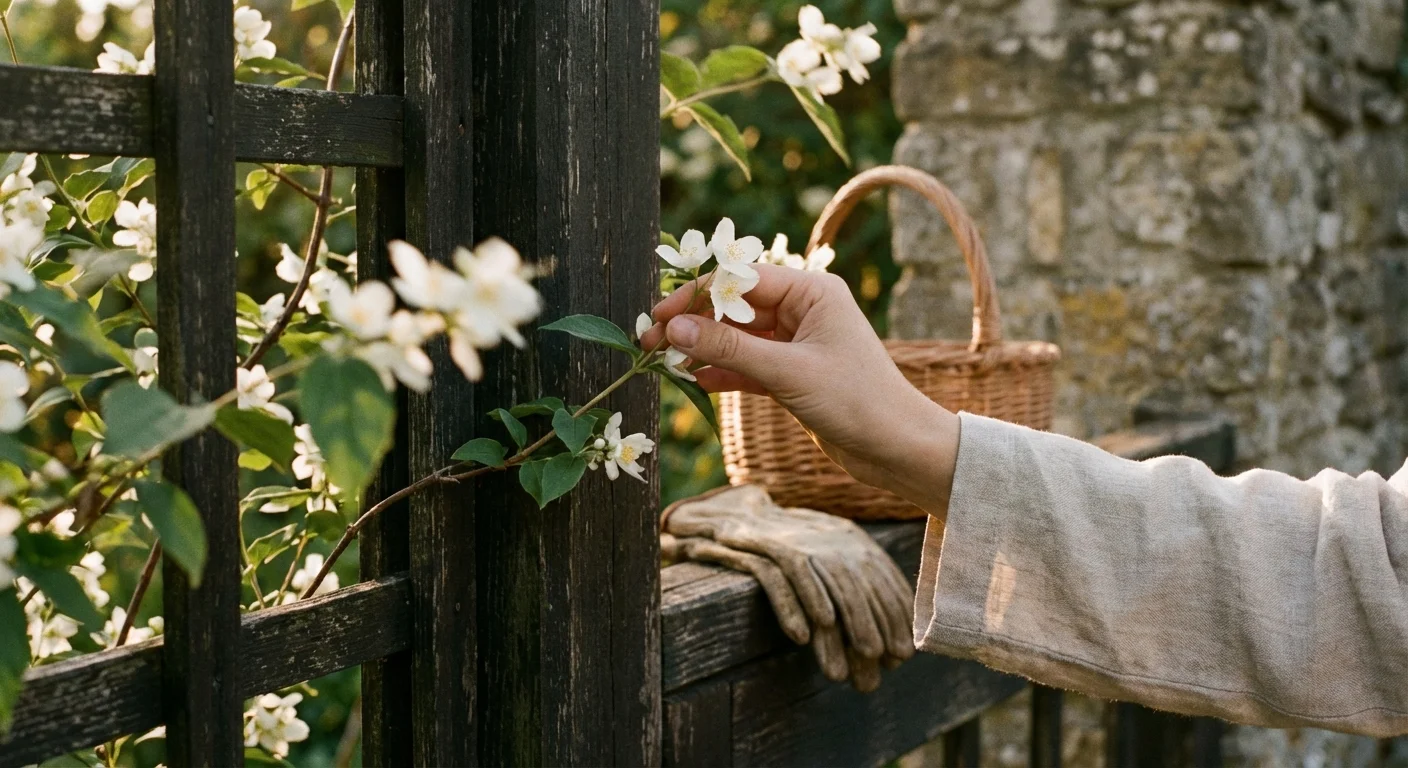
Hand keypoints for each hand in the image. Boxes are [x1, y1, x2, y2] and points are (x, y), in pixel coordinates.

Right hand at [642, 265, 960, 519]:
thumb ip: (729, 349)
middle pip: (734, 306)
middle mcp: (804, 309)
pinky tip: (691, 381)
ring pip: (737, 337)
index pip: (740, 279)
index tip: (658, 315)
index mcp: (812, 291)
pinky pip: (747, 364)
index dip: (695, 294)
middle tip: (650, 343)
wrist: (897, 449)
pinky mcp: (792, 373)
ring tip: (661, 363)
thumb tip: (674, 329)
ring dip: (702, 349)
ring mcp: (797, 342)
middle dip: (693, 323)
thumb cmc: (858, 402)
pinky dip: (721, 372)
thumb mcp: (788, 372)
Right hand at [661, 485, 914, 691]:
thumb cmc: (783, 551)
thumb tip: (878, 652)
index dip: (894, 614)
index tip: (902, 653)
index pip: (881, 575)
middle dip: (874, 623)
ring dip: (844, 621)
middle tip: (883, 661)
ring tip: (856, 656)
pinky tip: (802, 636)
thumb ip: (849, 596)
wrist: (731, 517)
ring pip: (826, 580)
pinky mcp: (759, 545)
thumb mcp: (824, 565)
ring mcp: (793, 538)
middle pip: (857, 580)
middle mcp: (824, 534)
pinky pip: (779, 576)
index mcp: (846, 536)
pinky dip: (793, 604)